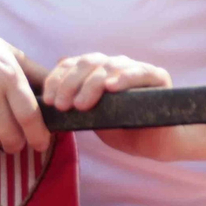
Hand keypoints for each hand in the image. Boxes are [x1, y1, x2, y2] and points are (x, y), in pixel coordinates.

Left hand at [42, 52, 177, 157]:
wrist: (157, 143)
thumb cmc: (122, 129)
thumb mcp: (92, 117)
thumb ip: (73, 103)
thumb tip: (48, 93)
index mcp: (96, 71)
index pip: (71, 65)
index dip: (57, 79)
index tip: (49, 101)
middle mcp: (114, 64)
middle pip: (87, 63)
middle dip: (70, 83)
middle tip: (62, 106)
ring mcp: (135, 68)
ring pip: (109, 66)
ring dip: (91, 84)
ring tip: (81, 104)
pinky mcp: (157, 76)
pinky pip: (139, 72)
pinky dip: (123, 78)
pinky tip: (111, 87)